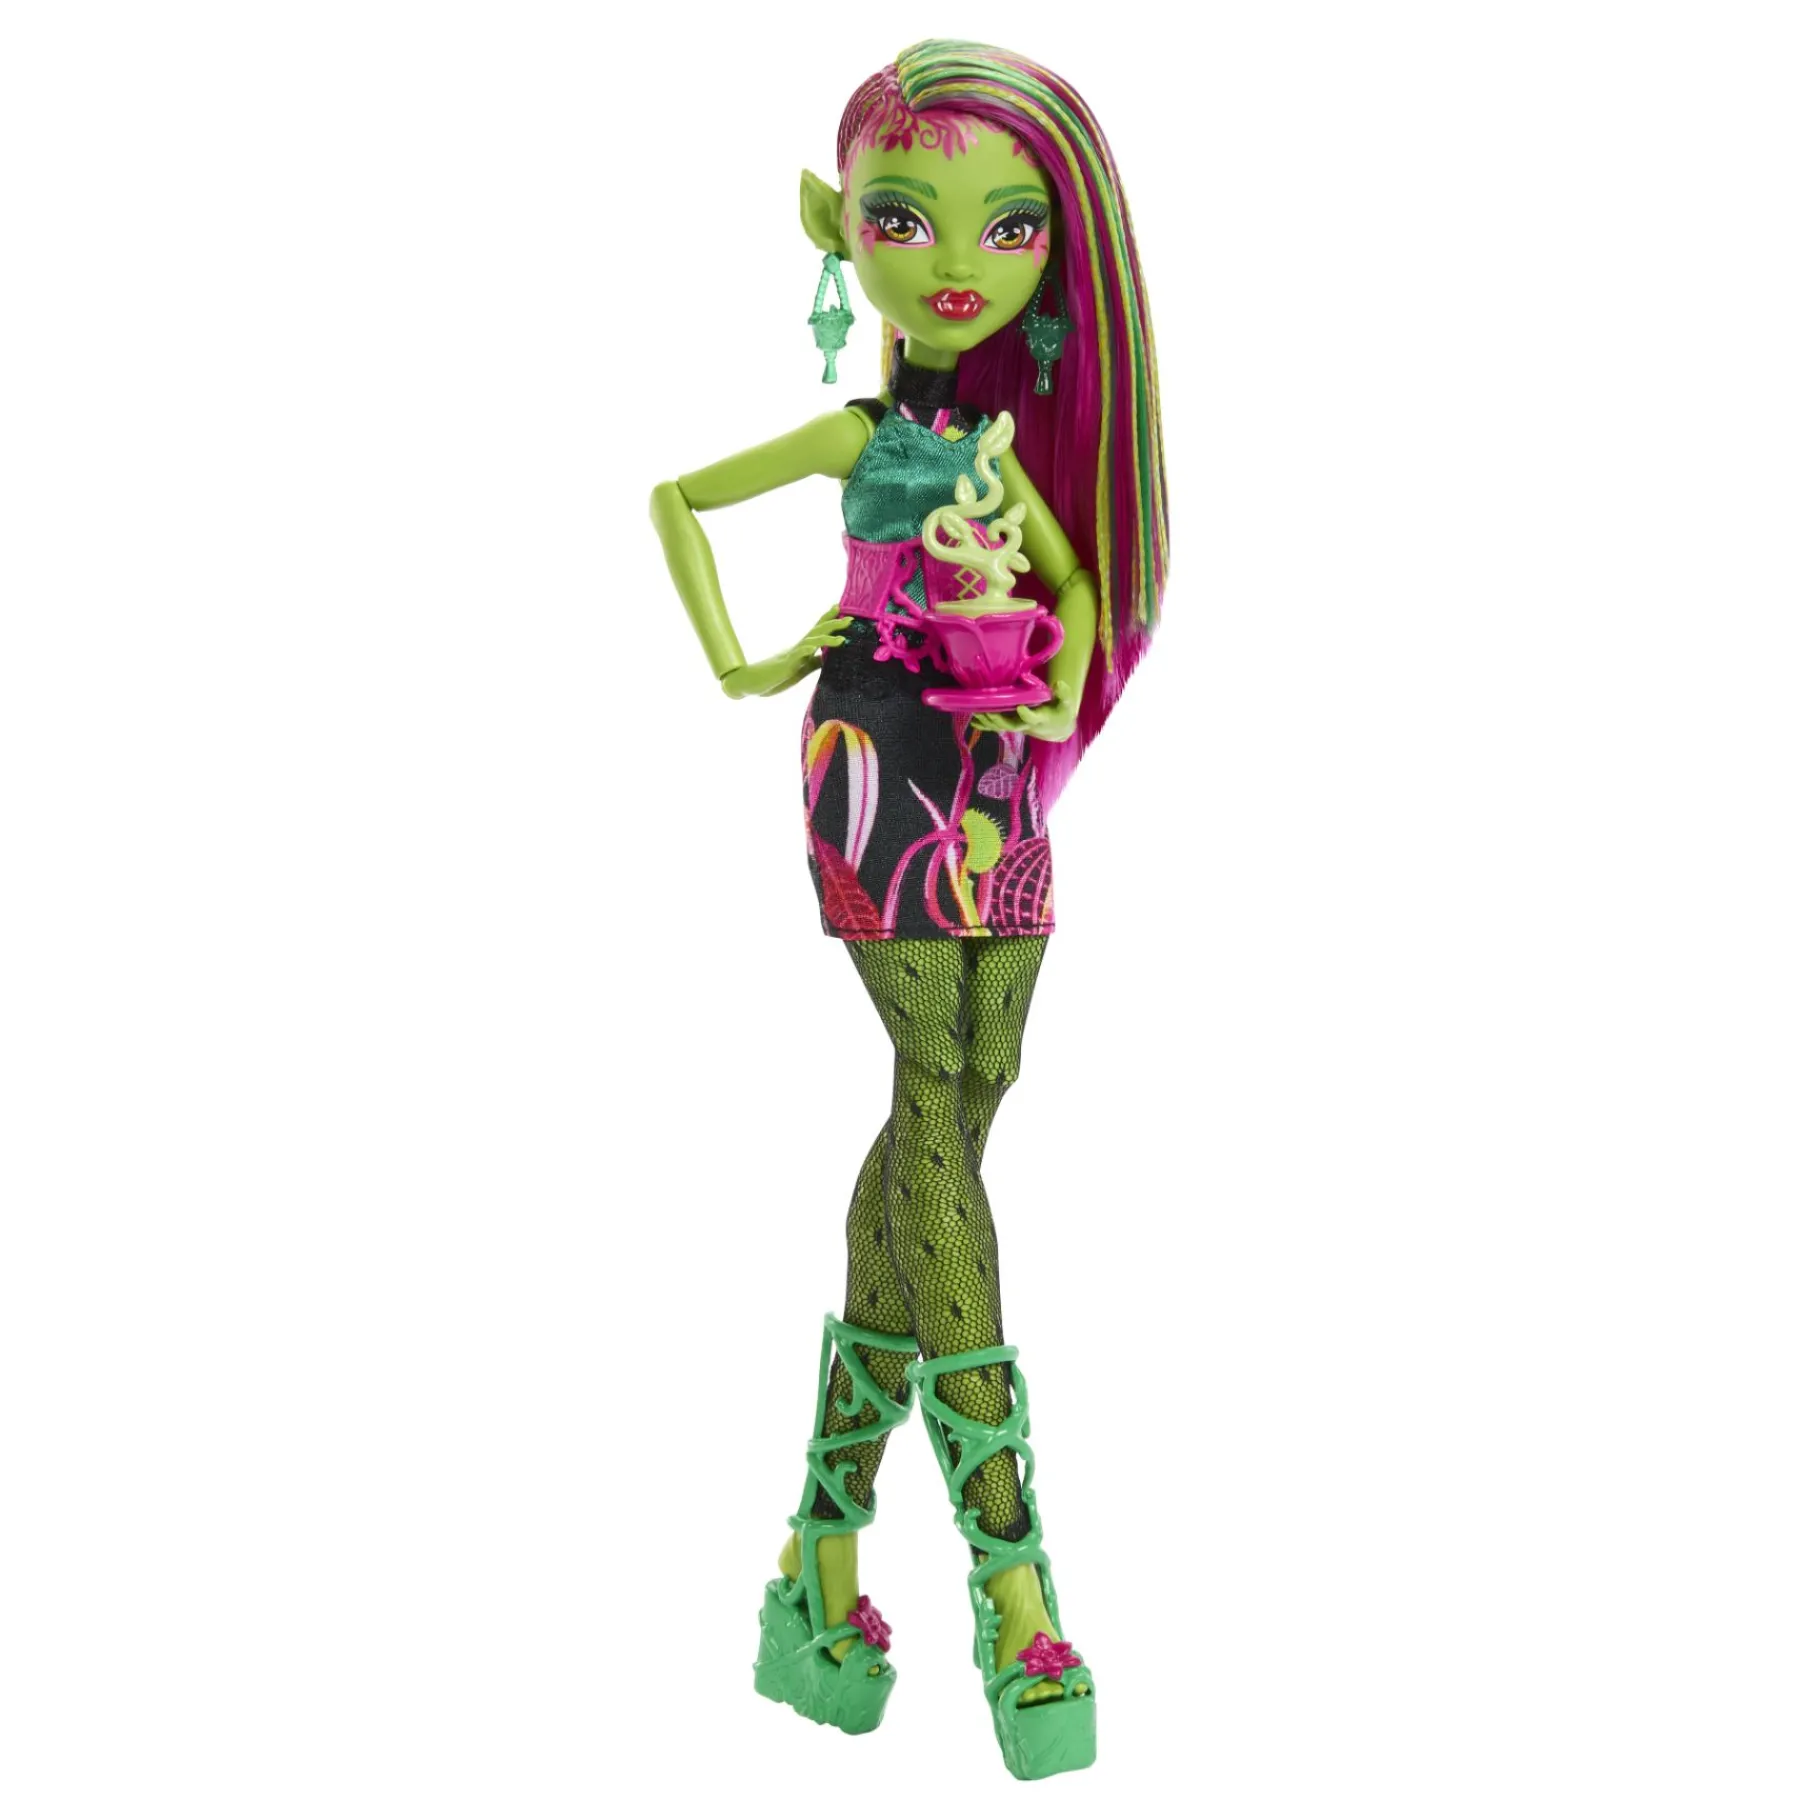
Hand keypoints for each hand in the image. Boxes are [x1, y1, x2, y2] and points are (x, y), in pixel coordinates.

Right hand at [720, 608, 852, 698]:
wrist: (754, 683)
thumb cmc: (777, 676)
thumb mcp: (801, 669)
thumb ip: (814, 662)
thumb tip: (828, 657)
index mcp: (803, 648)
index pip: (818, 630)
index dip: (829, 618)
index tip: (840, 607)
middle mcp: (799, 647)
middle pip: (817, 631)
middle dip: (833, 623)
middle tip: (850, 619)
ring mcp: (792, 655)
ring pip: (810, 641)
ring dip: (826, 638)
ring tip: (842, 639)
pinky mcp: (786, 665)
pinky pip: (796, 656)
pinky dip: (806, 651)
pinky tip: (814, 648)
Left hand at [972, 678, 1078, 742]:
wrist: (1057, 728)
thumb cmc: (1061, 712)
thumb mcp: (1066, 703)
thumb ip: (1064, 694)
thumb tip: (1059, 683)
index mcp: (1042, 718)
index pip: (1033, 718)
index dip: (1027, 715)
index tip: (1021, 707)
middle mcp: (1028, 725)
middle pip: (1012, 725)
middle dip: (1000, 720)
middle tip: (988, 713)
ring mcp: (1019, 726)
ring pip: (1002, 727)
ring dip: (988, 722)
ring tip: (976, 714)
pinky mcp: (1012, 725)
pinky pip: (997, 727)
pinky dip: (985, 726)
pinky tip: (974, 721)